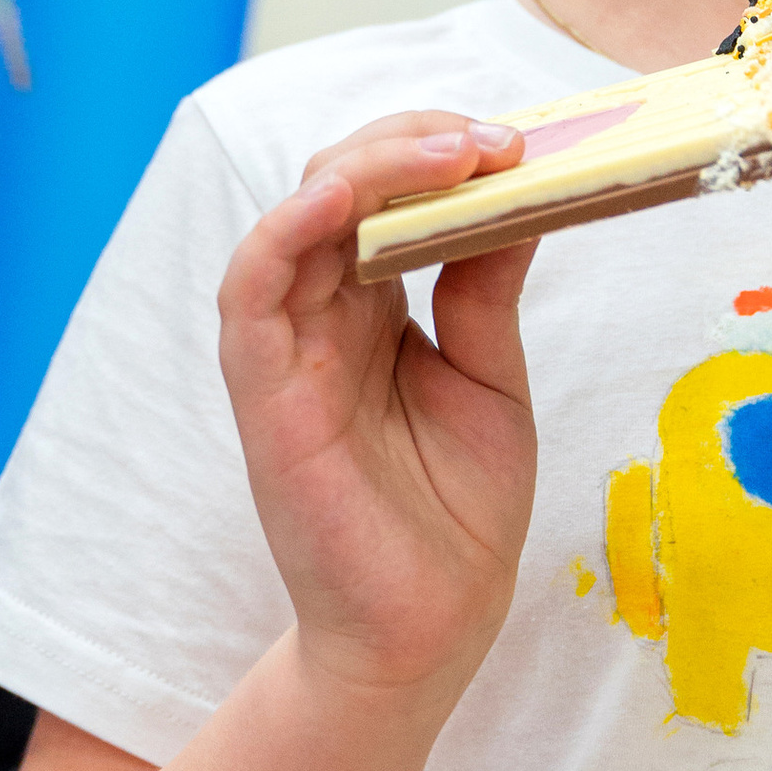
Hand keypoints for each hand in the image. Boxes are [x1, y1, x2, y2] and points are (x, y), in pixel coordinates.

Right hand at [218, 114, 538, 701]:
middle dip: (414, 145)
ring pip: (296, 218)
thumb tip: (518, 196)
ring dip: (367, 168)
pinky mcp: (263, 393)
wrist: (431, 630)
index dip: (440, 156)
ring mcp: (288, 351)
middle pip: (339, 187)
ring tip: (450, 153)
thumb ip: (486, 292)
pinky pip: (251, 289)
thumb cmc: (456, 517)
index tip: (520, 143)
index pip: (385, 198)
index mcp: (375, 311)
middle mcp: (323, 318)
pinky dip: (286, 230)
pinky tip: (340, 198)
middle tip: (496, 139)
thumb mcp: (492, 382)